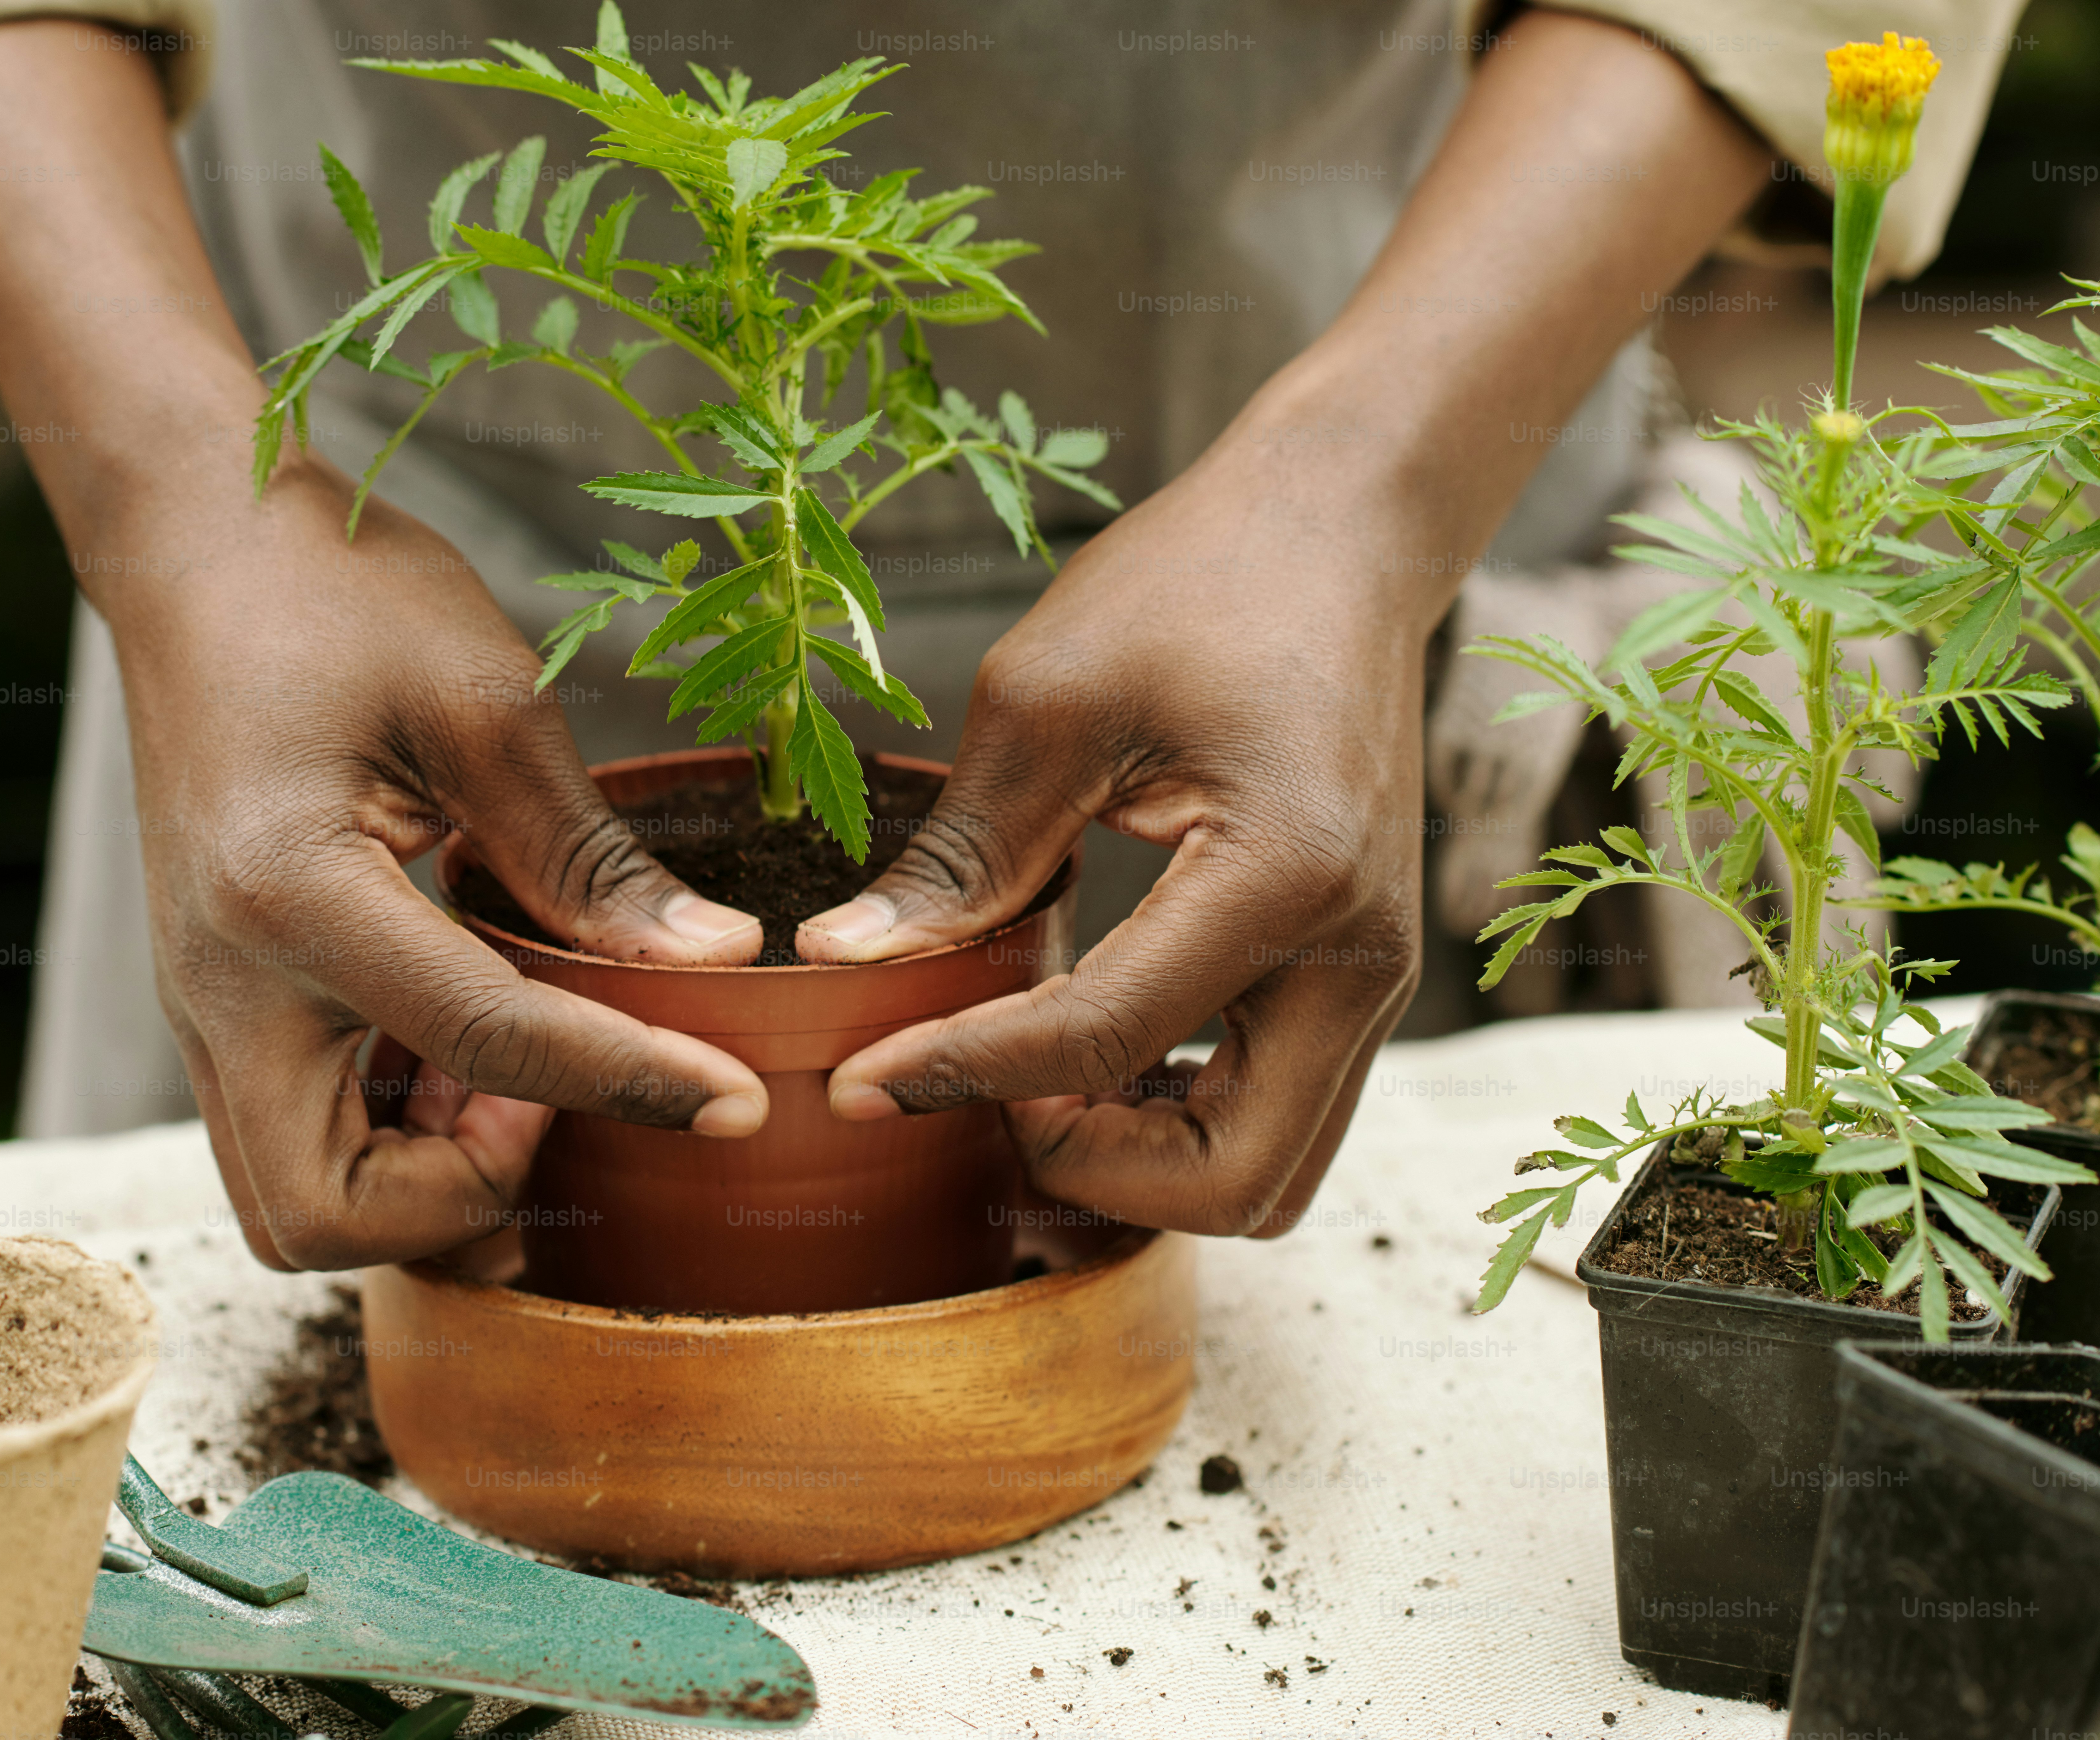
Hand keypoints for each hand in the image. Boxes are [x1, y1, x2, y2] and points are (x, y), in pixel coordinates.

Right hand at [108, 456, 769, 1270]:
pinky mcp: (223, 1003)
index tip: (735, 1104)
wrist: (200, 554)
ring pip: (299, 1202)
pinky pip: (300, 1136)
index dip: (629, 1082)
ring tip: (521, 1082)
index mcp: (288, 893)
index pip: (484, 1042)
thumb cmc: (333, 598)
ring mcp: (206, 1005)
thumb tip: (717, 961)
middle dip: (460, 1197)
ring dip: (425, 1184)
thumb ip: (590, 855)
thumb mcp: (484, 701)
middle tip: (555, 1095)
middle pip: (320, 1214)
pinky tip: (473, 1063)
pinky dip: (395, 1139)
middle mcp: (220, 982)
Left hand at [796, 423, 1426, 1235]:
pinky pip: (1279, 1110)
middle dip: (1092, 1168)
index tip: (853, 1086)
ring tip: (1034, 1077)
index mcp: (1285, 875)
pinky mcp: (1357, 973)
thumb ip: (959, 853)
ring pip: (1270, 1172)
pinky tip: (1096, 1050)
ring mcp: (1374, 976)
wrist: (1336, 534)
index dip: (960, 1076)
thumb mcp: (1048, 700)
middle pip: (1235, 1183)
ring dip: (1145, 1161)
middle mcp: (1359, 956)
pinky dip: (1183, 1118)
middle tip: (984, 1090)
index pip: (1102, 1040)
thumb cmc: (1201, 584)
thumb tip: (842, 961)